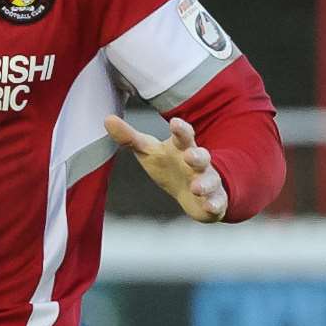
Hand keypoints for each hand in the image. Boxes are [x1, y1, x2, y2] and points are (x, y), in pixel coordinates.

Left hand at [104, 115, 226, 222]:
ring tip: (196, 187)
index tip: (175, 122)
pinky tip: (210, 206)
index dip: (180, 129)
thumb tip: (108, 119)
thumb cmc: (168, 165)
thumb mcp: (148, 150)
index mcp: (182, 148)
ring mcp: (208, 181)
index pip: (183, 136)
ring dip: (204, 183)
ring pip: (210, 180)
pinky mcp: (214, 200)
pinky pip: (217, 202)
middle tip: (189, 155)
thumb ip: (129, 137)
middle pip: (200, 156)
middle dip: (198, 156)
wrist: (192, 192)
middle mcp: (198, 163)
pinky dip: (214, 204)